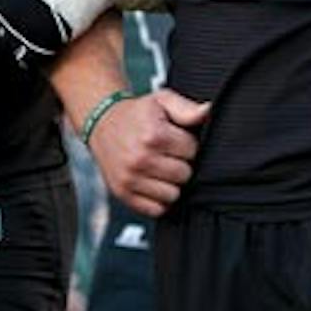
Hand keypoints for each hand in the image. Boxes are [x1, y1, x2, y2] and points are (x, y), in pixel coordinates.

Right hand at [85, 88, 208, 217]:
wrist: (102, 123)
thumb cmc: (137, 113)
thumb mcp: (162, 101)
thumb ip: (187, 108)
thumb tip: (208, 112)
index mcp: (153, 135)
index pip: (192, 151)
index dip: (188, 144)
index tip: (176, 140)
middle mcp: (140, 159)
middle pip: (184, 174)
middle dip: (181, 164)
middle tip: (169, 154)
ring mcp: (130, 179)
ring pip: (173, 194)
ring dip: (171, 183)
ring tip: (161, 167)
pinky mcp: (123, 193)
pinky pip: (156, 209)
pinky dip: (159, 199)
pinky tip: (153, 182)